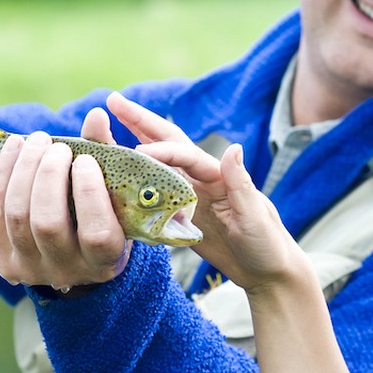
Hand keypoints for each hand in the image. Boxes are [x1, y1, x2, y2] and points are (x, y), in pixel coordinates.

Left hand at [0, 107, 128, 289]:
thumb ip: (107, 156)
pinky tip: (15, 148)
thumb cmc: (106, 216)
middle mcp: (67, 271)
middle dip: (48, 176)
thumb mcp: (115, 193)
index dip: (88, 192)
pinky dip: (3, 177)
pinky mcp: (5, 263)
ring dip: (23, 170)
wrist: (77, 257)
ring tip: (37, 141)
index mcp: (104, 261)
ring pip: (17, 217)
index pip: (96, 232)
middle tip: (57, 147)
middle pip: (48, 223)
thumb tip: (95, 115)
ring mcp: (31, 269)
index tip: (86, 159)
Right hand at [103, 92, 309, 293]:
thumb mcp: (256, 216)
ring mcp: (190, 195)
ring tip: (105, 127)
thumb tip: (234, 147)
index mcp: (219, 175)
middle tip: (113, 100)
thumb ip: (241, 184)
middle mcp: (202, 178)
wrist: (268, 272)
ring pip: (156, 163)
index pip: (185, 155)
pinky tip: (113, 175)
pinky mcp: (182, 215)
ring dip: (132, 142)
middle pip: (167, 143)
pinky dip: (132, 180)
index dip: (161, 150)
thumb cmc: (267, 243)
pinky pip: (152, 192)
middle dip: (140, 121)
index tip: (136, 151)